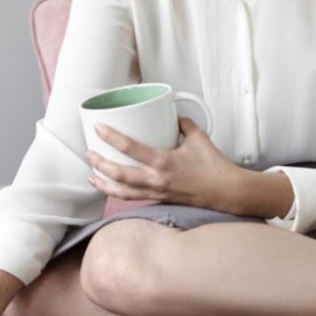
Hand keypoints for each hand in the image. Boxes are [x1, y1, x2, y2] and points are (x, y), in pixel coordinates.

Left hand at [85, 117, 241, 210]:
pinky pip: (134, 198)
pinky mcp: (161, 199)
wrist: (227, 192)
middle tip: (88, 154)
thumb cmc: (214, 166)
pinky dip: (119, 193)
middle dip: (100, 164)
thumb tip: (171, 116)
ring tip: (91, 176)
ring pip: (123, 192)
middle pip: (119, 174)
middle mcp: (157, 179)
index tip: (98, 128)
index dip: (111, 137)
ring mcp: (157, 192)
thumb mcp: (197, 137)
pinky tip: (112, 188)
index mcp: (164, 162)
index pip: (131, 148)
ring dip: (104, 185)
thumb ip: (182, 124)